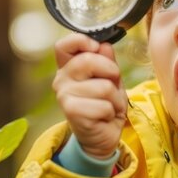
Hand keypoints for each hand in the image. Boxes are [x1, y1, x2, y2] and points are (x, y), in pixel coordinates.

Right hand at [52, 33, 127, 158]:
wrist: (102, 137)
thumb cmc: (106, 104)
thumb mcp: (111, 79)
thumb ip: (107, 61)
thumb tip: (105, 45)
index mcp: (69, 67)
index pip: (64, 45)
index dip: (81, 40)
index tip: (96, 47)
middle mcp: (62, 79)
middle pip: (88, 60)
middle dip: (111, 71)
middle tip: (113, 84)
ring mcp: (64, 95)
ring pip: (103, 86)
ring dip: (115, 98)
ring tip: (110, 105)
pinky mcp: (71, 112)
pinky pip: (104, 105)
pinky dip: (112, 111)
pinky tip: (105, 117)